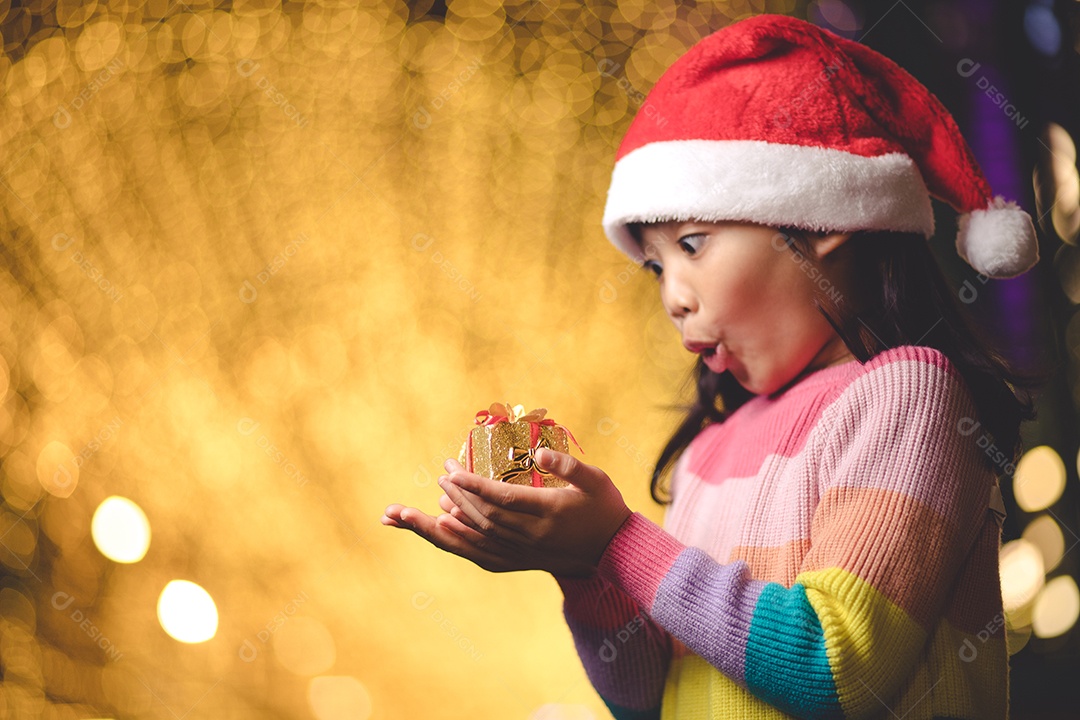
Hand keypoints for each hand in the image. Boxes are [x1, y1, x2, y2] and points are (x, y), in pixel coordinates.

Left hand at [382, 448, 631, 577]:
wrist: (614, 551)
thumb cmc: (605, 508)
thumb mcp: (596, 480)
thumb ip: (569, 465)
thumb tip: (539, 451)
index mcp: (550, 513)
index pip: (502, 499)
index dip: (473, 486)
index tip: (451, 470)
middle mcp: (533, 536)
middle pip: (484, 517)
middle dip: (458, 496)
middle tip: (441, 475)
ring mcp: (525, 552)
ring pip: (480, 537)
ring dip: (451, 521)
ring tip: (433, 502)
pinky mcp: (521, 562)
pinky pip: (484, 555)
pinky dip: (461, 543)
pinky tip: (443, 530)